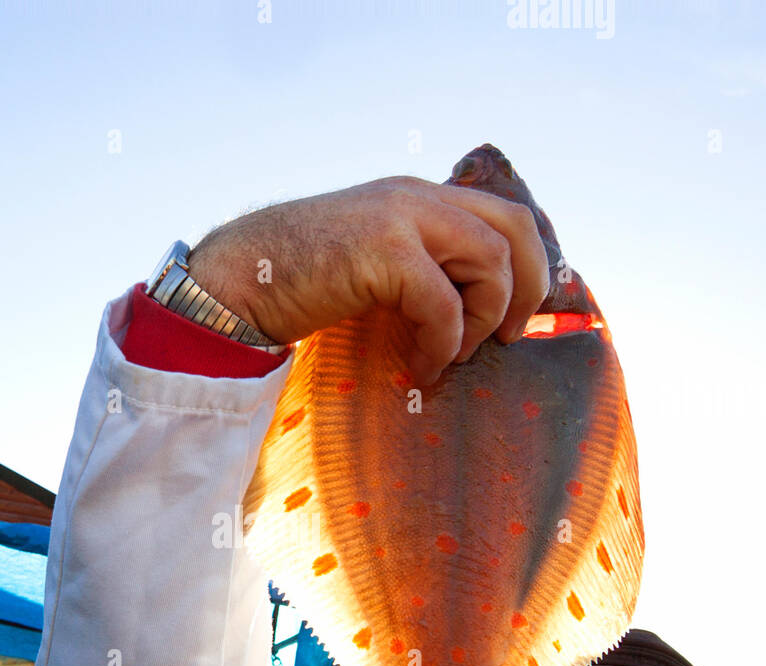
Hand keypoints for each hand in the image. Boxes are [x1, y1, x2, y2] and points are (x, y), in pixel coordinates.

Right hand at [186, 176, 548, 385]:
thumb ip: (417, 268)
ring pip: (491, 261)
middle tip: (505, 337)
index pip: (505, 216)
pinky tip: (421, 368)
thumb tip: (465, 314)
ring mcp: (401, 217)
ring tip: (453, 355)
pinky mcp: (384, 251)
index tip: (510, 319)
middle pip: (515, 228)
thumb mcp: (371, 265)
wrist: (239, 279)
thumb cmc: (299, 284)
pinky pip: (444, 304)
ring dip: (482, 319)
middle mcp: (417, 197)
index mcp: (418, 198)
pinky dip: (443, 345)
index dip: (526, 269)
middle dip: (526, 289)